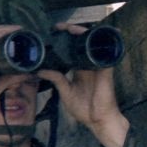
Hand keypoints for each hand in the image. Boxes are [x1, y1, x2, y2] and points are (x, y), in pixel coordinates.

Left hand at [39, 25, 128, 146]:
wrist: (98, 120)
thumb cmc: (84, 109)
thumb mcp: (66, 92)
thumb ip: (56, 79)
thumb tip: (41, 70)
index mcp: (79, 69)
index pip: (70, 51)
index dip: (63, 42)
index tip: (52, 34)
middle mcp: (88, 64)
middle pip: (81, 43)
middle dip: (70, 32)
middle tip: (58, 27)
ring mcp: (98, 65)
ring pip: (91, 43)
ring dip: (82, 33)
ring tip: (70, 28)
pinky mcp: (106, 68)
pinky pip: (105, 51)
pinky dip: (102, 41)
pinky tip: (95, 32)